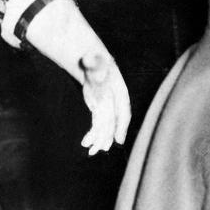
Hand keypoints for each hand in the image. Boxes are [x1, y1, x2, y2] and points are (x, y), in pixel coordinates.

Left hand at [23, 0, 130, 151]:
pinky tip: (87, 143)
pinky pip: (98, 125)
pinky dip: (93, 134)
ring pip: (106, 126)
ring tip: (92, 150)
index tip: (119, 139)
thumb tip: (89, 58)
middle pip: (113, 121)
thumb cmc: (95, 60)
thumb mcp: (93, 59)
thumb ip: (92, 61)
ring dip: (100, 139)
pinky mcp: (99, 111)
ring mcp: (107, 106)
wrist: (93, 63)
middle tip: (101, 148)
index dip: (121, 124)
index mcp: (117, 89)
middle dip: (107, 135)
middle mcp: (114, 100)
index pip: (123, 109)